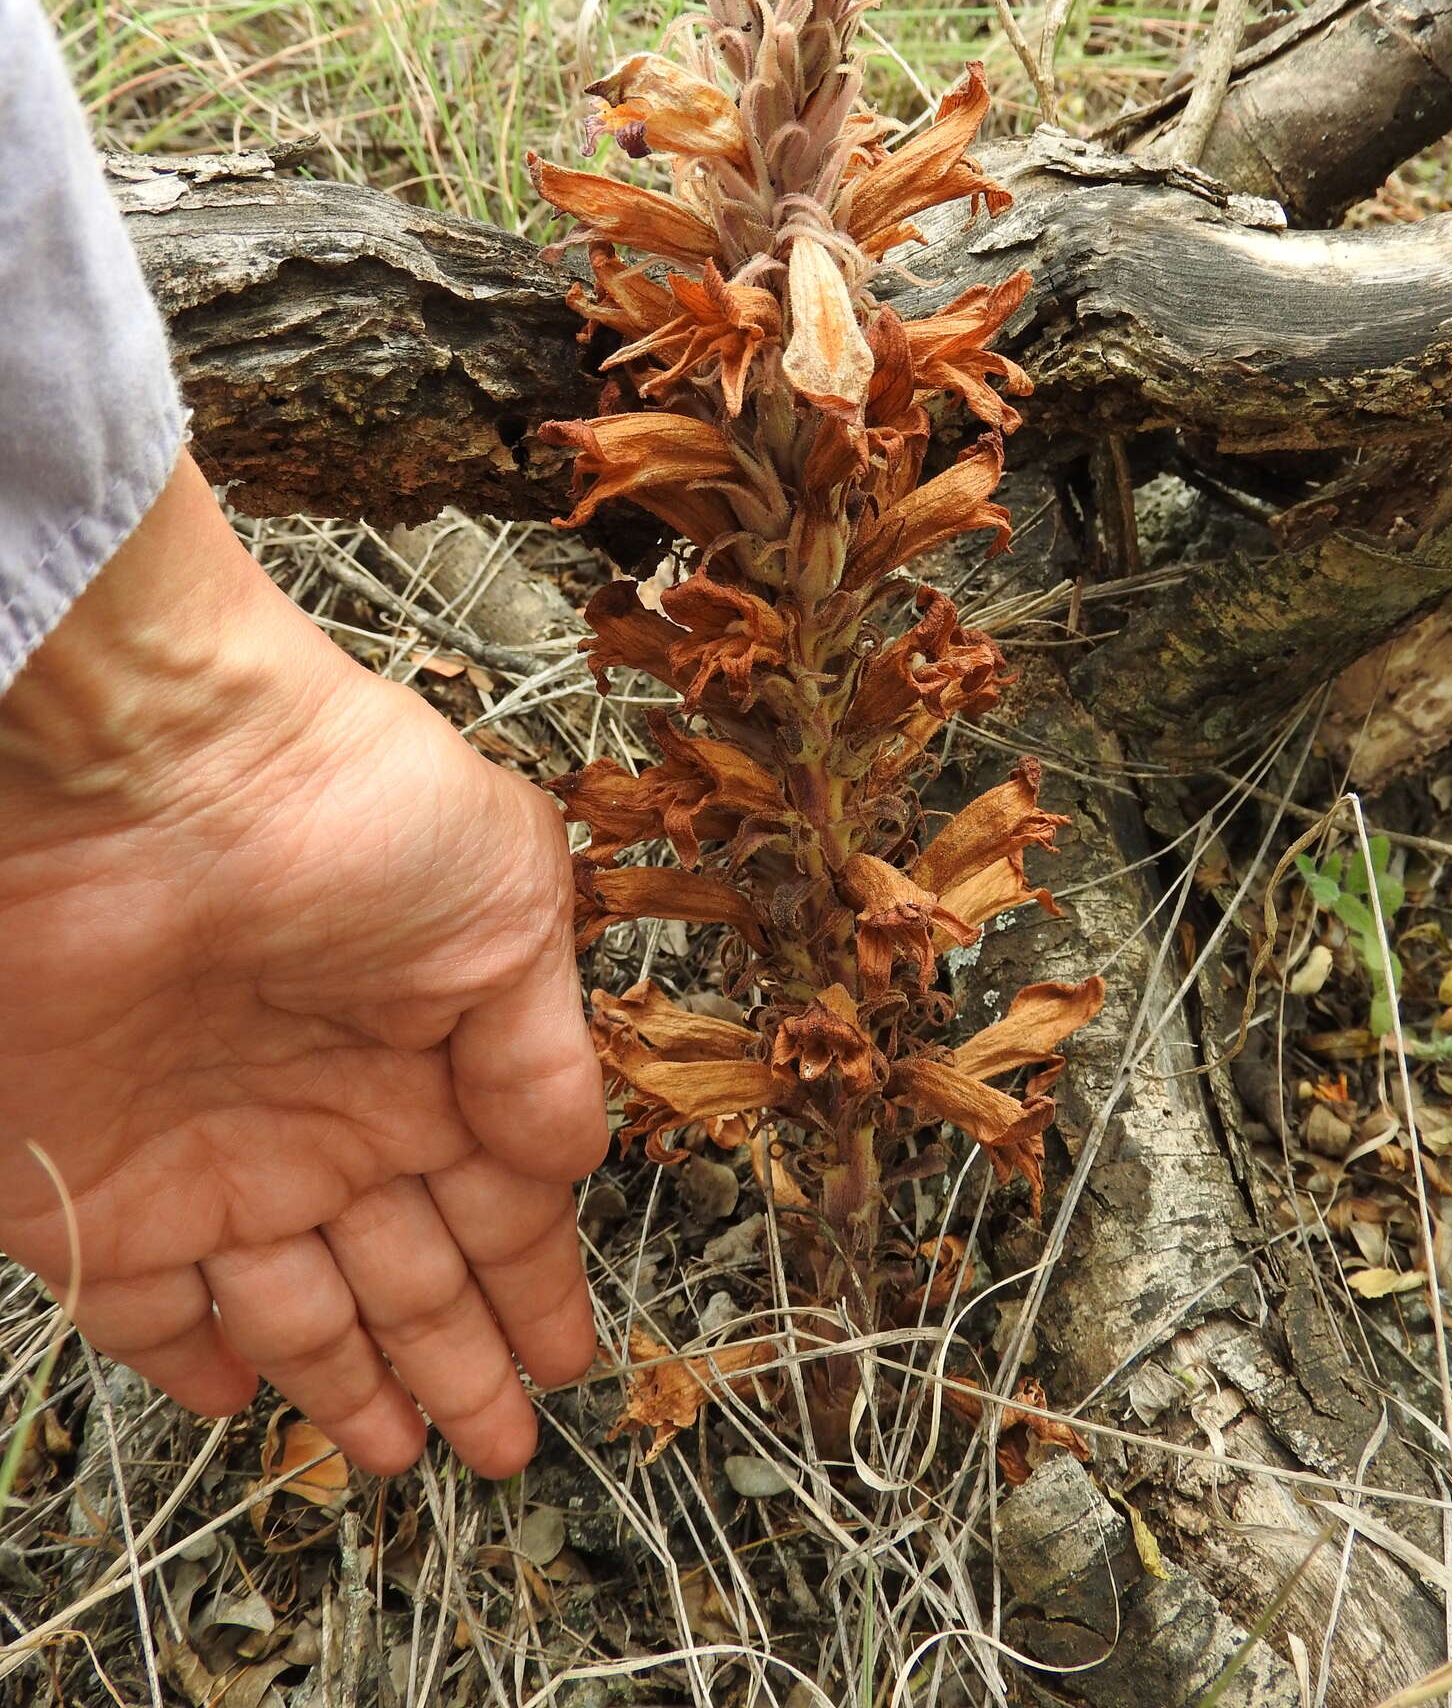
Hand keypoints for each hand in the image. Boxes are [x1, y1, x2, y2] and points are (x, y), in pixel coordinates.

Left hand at [0, 454, 607, 1475]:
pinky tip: (241, 1397)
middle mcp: (331, 1117)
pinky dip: (193, 1360)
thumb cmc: (340, 803)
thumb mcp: (509, 908)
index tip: (567, 1358)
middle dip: (460, 1363)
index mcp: (432, 1057)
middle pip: (408, 1277)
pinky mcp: (96, 1187)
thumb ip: (546, 1053)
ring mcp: (215, 1157)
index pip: (501, 1206)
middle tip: (499, 1444)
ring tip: (401, 1454)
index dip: (537, 1289)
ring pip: (297, 1310)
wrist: (143, 776)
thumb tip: (576, 1159)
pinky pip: (145, 1308)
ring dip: (350, 1384)